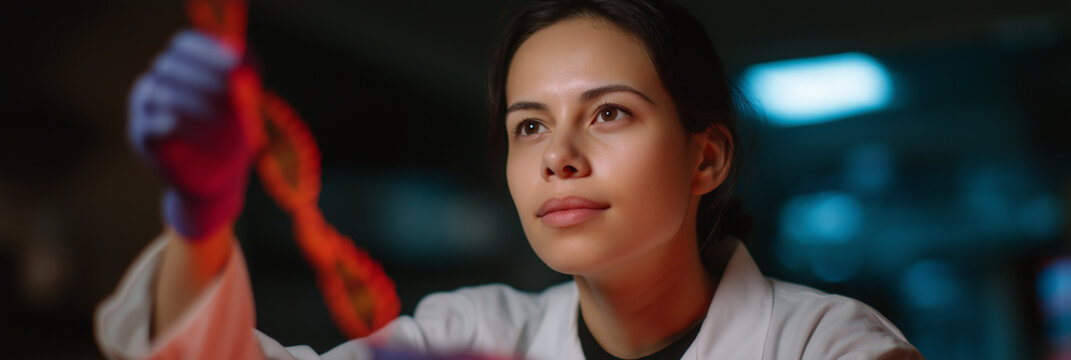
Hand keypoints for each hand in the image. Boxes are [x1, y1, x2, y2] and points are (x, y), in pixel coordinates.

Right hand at [128, 29, 252, 239]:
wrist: (217, 180)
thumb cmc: (232, 134)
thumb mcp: (244, 104)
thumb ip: (242, 80)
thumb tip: (241, 60)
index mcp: (180, 68)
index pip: (184, 44)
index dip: (207, 50)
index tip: (234, 64)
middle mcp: (157, 83)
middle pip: (170, 66)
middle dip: (204, 78)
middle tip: (231, 95)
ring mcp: (145, 110)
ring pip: (160, 94)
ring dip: (195, 104)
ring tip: (223, 119)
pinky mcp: (143, 138)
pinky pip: (149, 126)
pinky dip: (169, 125)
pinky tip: (180, 125)